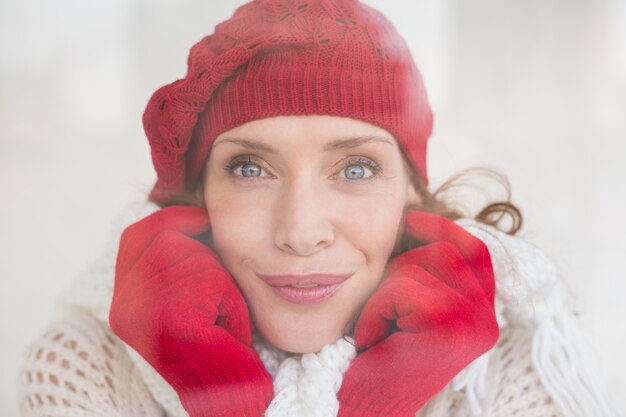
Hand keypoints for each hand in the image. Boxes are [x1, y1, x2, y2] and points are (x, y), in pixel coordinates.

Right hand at [109, 206, 272, 416]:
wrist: (226, 395)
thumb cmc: (214, 343)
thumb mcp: (187, 296)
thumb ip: (179, 262)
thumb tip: (195, 214)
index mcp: (122, 304)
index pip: (136, 237)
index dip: (169, 217)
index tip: (200, 215)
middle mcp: (125, 308)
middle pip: (164, 240)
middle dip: (197, 246)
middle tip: (216, 271)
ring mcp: (147, 314)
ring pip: (189, 257)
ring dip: (214, 276)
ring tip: (216, 309)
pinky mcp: (175, 322)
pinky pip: (210, 281)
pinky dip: (225, 296)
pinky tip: (223, 322)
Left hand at [337, 211, 498, 416]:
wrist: (370, 403)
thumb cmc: (383, 354)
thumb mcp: (411, 307)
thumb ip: (426, 272)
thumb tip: (414, 210)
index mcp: (483, 314)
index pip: (476, 252)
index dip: (444, 229)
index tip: (410, 217)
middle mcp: (487, 320)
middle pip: (445, 252)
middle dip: (402, 266)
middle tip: (383, 303)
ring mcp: (473, 325)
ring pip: (419, 267)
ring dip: (384, 292)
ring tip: (378, 326)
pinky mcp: (448, 329)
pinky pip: (400, 290)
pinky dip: (375, 310)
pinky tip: (370, 338)